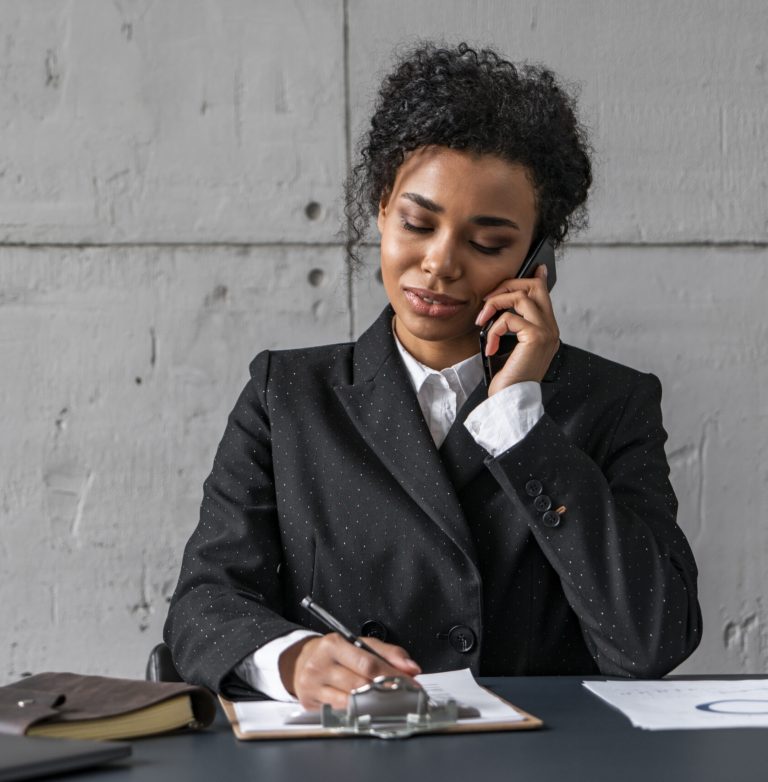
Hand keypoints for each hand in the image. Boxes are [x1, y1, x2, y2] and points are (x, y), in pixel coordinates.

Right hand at [279, 633, 421, 709]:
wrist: (302, 660)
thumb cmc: (336, 652)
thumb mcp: (360, 644)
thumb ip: (389, 653)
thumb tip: (411, 668)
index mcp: (333, 644)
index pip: (368, 664)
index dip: (392, 675)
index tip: (410, 683)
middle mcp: (320, 664)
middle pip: (360, 684)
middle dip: (385, 691)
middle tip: (403, 696)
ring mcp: (313, 686)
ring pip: (350, 701)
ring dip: (372, 704)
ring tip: (386, 702)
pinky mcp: (310, 704)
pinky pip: (339, 712)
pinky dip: (355, 711)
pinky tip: (364, 708)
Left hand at [475, 264, 559, 395]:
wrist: (511, 400)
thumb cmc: (508, 378)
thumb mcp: (509, 347)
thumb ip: (511, 327)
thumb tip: (502, 310)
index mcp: (547, 330)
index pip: (544, 294)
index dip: (536, 278)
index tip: (534, 267)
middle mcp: (551, 328)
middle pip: (534, 287)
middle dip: (506, 287)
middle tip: (487, 300)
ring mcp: (546, 332)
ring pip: (521, 297)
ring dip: (495, 305)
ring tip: (482, 322)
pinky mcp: (535, 337)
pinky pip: (508, 319)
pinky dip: (493, 330)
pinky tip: (490, 347)